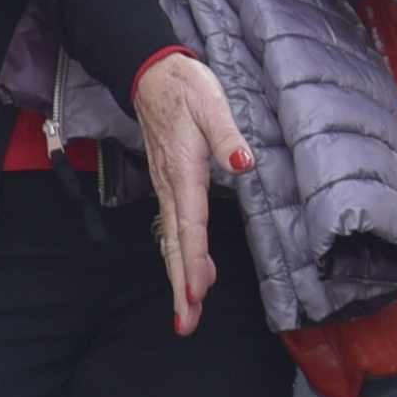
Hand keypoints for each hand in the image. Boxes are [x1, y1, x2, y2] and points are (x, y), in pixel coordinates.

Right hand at [135, 49, 255, 333]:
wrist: (152, 74)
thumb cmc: (186, 87)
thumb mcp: (211, 103)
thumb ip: (227, 134)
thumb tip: (243, 162)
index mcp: (184, 170)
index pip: (190, 224)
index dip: (192, 260)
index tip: (195, 292)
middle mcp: (172, 184)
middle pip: (175, 243)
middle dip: (180, 285)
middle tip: (185, 323)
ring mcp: (167, 186)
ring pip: (172, 238)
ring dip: (179, 275)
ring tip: (189, 312)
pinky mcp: (169, 183)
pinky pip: (174, 226)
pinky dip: (181, 253)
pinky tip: (193, 272)